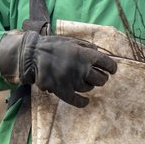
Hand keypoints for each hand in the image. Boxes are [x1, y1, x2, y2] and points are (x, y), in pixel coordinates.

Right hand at [0, 30, 116, 107]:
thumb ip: (87, 47)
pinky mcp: (63, 91)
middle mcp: (82, 69)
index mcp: (86, 55)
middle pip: (101, 79)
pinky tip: (86, 101)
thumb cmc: (52, 46)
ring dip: (88, 86)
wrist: (32, 55)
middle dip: (101, 78)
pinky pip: (78, 101)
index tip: (111, 69)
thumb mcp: (72, 41)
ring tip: (82, 80)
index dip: (112, 67)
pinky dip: (83, 102)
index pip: (108, 64)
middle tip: (96, 76)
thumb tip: (100, 53)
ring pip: (89, 88)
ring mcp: (73, 81)